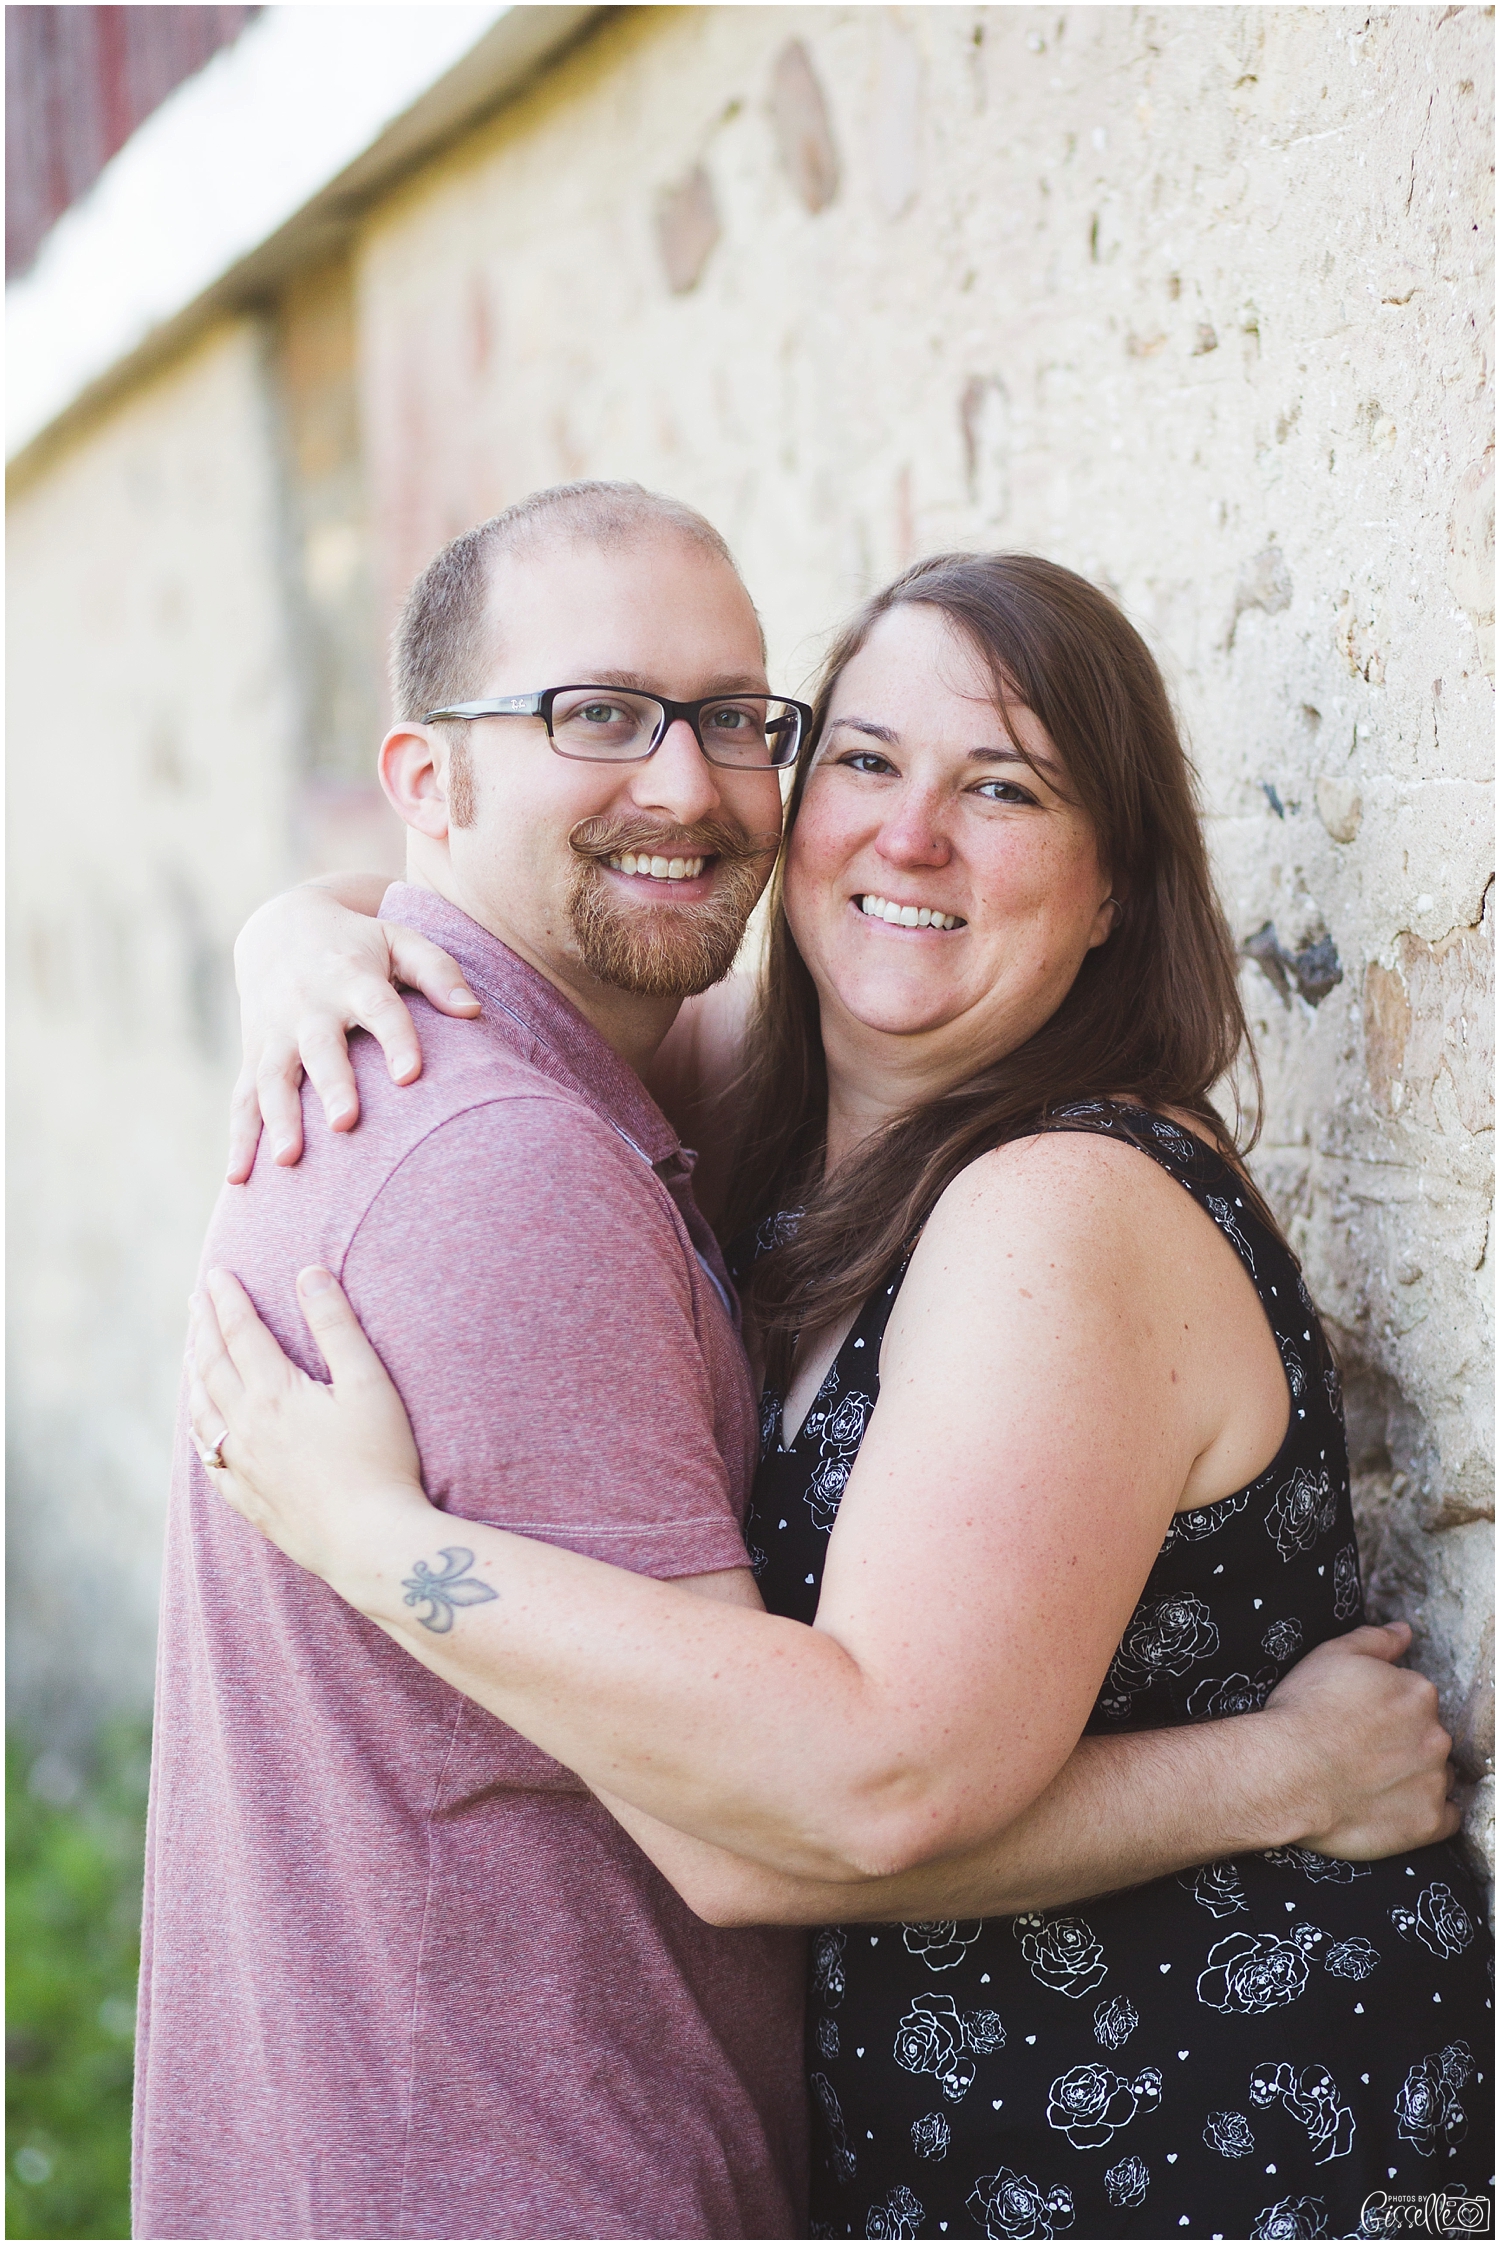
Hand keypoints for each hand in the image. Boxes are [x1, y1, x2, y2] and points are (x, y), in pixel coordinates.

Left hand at [188, 1265, 430, 1580]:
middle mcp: (246, 1426)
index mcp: (274, 1393)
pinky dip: (198, 1428)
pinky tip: (200, 1423)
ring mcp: (241, 1465)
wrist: (370, 1542)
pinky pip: (207, 1456)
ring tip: (191, 1350)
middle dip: (204, 1327)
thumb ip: (337, 1326)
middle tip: (197, 1299)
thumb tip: (310, 1275)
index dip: (229, 1300)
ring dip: (194, 1373)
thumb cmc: (380, 1460)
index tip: (218, 1273)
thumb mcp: (368, 1384)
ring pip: (202, 1409)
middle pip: (213, 1365)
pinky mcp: (247, 1499)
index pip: (242, 1333)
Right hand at [229, 884, 479, 1181]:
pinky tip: (239, 1179)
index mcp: (352, 978)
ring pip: (274, 1078)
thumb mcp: (400, 940)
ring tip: (289, 1160)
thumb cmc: (358, 943)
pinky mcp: (254, 1055)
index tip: (411, 1075)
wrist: (279, 926)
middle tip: (346, 1123)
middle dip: (332, 1085)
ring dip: (279, 1119)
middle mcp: (309, 1006)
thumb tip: (473, 1011)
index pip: (379, 1008)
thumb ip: (438, 971)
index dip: (396, 1039)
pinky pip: (242, 1100)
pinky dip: (239, 1139)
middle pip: (320, 1049)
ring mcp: (276, 1032)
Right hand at [1263, 1623, 1459, 1857]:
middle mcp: (1436, 1734)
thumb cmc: (1304, 1713)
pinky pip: (1445, 1819)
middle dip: (1402, 1742)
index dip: (1384, 1709)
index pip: (1414, 1698)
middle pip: (1428, 1736)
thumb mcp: (1332, 1654)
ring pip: (1436, 1775)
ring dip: (1414, 1776)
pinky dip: (1427, 1814)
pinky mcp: (1428, 1823)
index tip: (1360, 1720)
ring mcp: (1434, 1781)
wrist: (1287, 1773)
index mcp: (1418, 1692)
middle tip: (1360, 1751)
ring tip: (1371, 1781)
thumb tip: (1403, 1631)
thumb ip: (1376, 1640)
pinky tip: (1395, 1808)